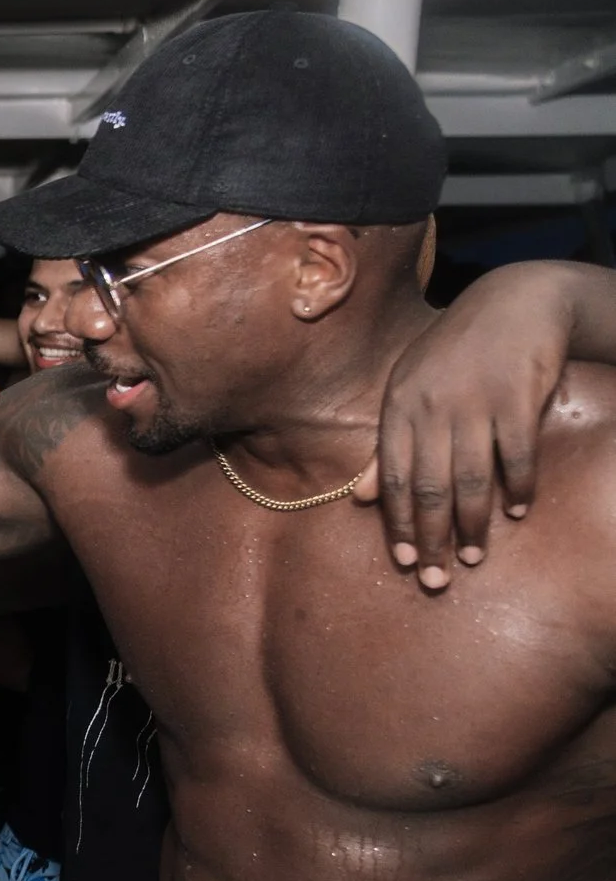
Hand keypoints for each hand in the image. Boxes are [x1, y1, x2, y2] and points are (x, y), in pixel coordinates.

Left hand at [354, 262, 573, 590]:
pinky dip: (518, 487)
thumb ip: (386, 446)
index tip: (404, 562)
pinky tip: (517, 511)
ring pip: (470, 479)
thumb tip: (361, 500)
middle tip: (437, 579)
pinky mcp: (516, 396)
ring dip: (473, 524)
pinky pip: (516, 454)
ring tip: (475, 557)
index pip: (393, 478)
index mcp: (399, 408)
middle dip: (431, 538)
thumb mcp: (410, 391)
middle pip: (428, 487)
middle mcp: (430, 408)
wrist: (514, 301)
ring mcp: (474, 402)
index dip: (397, 524)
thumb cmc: (454, 354)